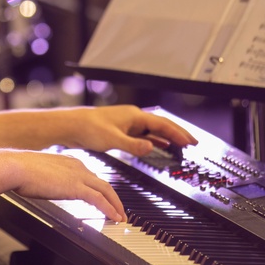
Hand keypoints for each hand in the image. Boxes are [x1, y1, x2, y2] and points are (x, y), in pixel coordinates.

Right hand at [11, 150, 125, 221]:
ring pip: (105, 190)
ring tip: (120, 217)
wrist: (15, 167)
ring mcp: (78, 175)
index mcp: (69, 162)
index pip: (91, 177)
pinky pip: (99, 199)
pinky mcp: (76, 187)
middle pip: (102, 183)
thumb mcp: (38, 173)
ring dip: (115, 205)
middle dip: (113, 198)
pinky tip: (114, 217)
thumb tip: (42, 185)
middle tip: (119, 210)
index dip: (100, 189)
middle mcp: (77, 166)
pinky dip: (109, 208)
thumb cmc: (20, 170)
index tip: (104, 199)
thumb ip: (47, 179)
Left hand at [59, 105, 197, 157]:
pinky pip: (144, 135)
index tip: (191, 142)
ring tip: (182, 144)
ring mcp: (128, 124)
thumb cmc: (88, 128)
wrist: (71, 126)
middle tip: (193, 143)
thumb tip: (152, 147)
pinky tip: (160, 146)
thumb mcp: (112, 139)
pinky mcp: (122, 131)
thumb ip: (133, 145)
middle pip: (161, 125)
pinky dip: (154, 140)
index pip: (162, 124)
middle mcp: (133, 118)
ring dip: (168, 137)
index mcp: (134, 116)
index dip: (177, 133)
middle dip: (178, 133)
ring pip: (153, 130)